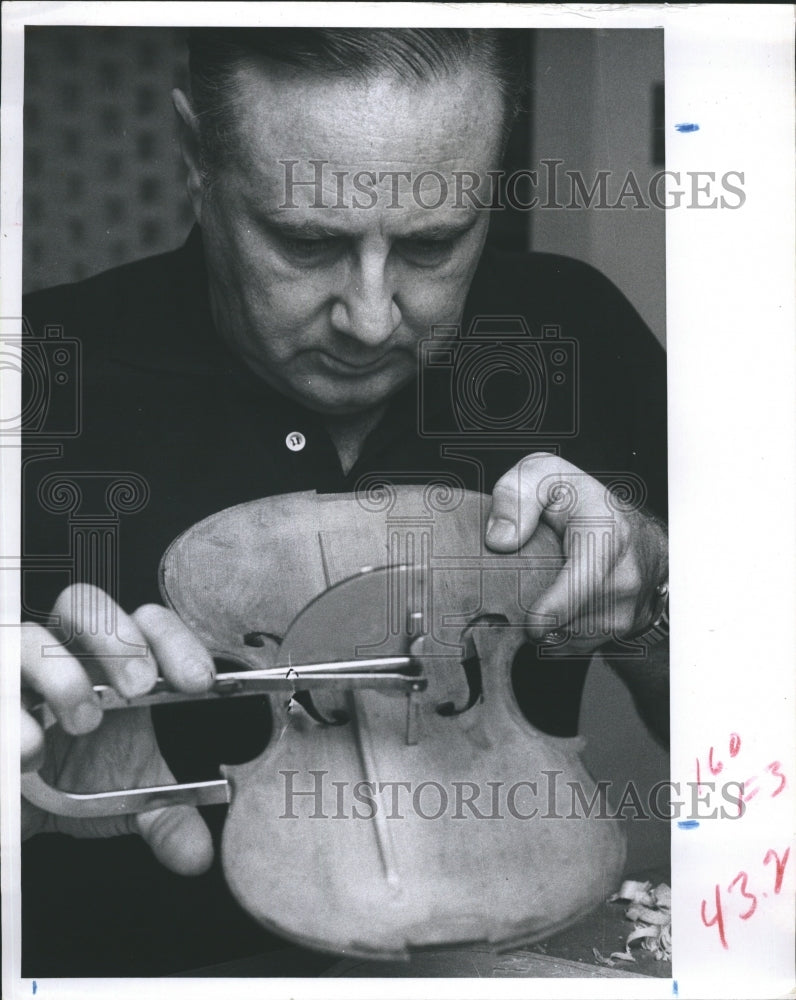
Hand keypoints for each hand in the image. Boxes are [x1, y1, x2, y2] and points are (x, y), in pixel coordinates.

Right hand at [21, 583, 215, 874]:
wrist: (17, 804)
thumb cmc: (68, 780)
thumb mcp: (119, 798)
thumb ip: (164, 816)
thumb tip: (198, 854)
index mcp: (110, 662)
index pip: (146, 621)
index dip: (174, 640)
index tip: (198, 681)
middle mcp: (60, 652)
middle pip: (84, 602)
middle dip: (117, 639)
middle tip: (140, 688)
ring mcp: (12, 674)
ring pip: (27, 638)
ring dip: (58, 674)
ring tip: (83, 722)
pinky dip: (9, 719)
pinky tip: (29, 750)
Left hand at [485, 454, 666, 653]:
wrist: (634, 533)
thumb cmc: (583, 502)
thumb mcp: (545, 476)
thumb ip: (516, 494)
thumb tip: (500, 539)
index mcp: (607, 535)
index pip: (585, 583)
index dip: (555, 608)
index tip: (531, 623)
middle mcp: (625, 577)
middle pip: (570, 618)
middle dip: (534, 614)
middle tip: (514, 592)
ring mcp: (626, 608)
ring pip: (569, 636)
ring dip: (544, 624)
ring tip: (535, 591)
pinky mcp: (620, 631)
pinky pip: (575, 644)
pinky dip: (556, 632)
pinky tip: (551, 606)